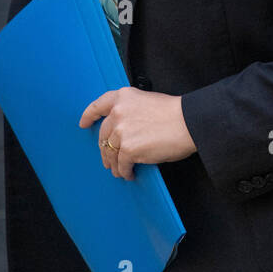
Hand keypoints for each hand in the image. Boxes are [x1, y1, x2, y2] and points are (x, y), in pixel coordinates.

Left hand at [78, 88, 196, 179]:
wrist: (189, 123)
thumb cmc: (174, 114)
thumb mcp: (147, 102)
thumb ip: (131, 111)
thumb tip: (124, 130)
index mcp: (123, 97)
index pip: (98, 105)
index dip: (89, 116)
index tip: (84, 123)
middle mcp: (118, 112)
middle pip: (103, 135)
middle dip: (105, 149)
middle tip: (108, 158)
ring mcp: (121, 131)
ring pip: (110, 153)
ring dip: (114, 164)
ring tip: (119, 170)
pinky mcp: (128, 149)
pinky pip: (121, 165)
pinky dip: (124, 172)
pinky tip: (130, 174)